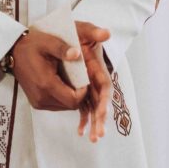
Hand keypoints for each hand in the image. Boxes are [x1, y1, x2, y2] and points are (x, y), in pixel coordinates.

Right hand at [12, 27, 87, 111]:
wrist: (13, 51)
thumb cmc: (30, 46)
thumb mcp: (48, 42)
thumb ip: (63, 49)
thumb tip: (77, 53)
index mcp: (46, 84)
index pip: (73, 100)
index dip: (84, 92)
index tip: (86, 78)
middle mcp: (41, 97)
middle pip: (70, 106)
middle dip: (80, 94)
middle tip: (82, 78)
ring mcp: (38, 102)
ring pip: (64, 107)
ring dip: (72, 96)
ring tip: (73, 80)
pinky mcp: (36, 102)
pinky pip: (56, 105)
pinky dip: (63, 97)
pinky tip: (64, 83)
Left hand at [74, 21, 111, 142]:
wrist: (61, 34)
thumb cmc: (74, 32)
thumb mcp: (81, 29)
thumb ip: (92, 31)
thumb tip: (106, 33)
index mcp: (97, 66)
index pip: (104, 86)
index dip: (105, 100)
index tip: (101, 113)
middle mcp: (95, 78)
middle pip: (101, 101)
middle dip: (101, 118)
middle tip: (98, 134)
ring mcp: (88, 85)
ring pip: (93, 107)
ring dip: (94, 123)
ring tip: (92, 138)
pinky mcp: (79, 89)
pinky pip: (83, 107)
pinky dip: (83, 119)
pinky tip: (80, 131)